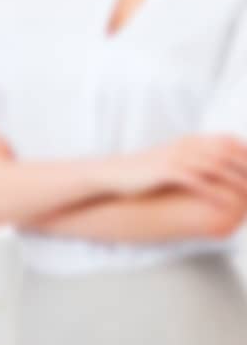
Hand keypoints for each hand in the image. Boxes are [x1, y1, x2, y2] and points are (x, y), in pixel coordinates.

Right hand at [105, 134, 246, 208]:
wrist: (112, 174)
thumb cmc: (143, 172)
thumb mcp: (170, 159)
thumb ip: (192, 158)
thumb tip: (213, 167)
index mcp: (189, 141)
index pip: (228, 141)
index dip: (246, 154)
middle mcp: (185, 146)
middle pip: (228, 153)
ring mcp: (176, 157)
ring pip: (217, 167)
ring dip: (239, 182)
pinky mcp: (167, 172)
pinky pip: (199, 181)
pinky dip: (216, 192)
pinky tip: (227, 204)